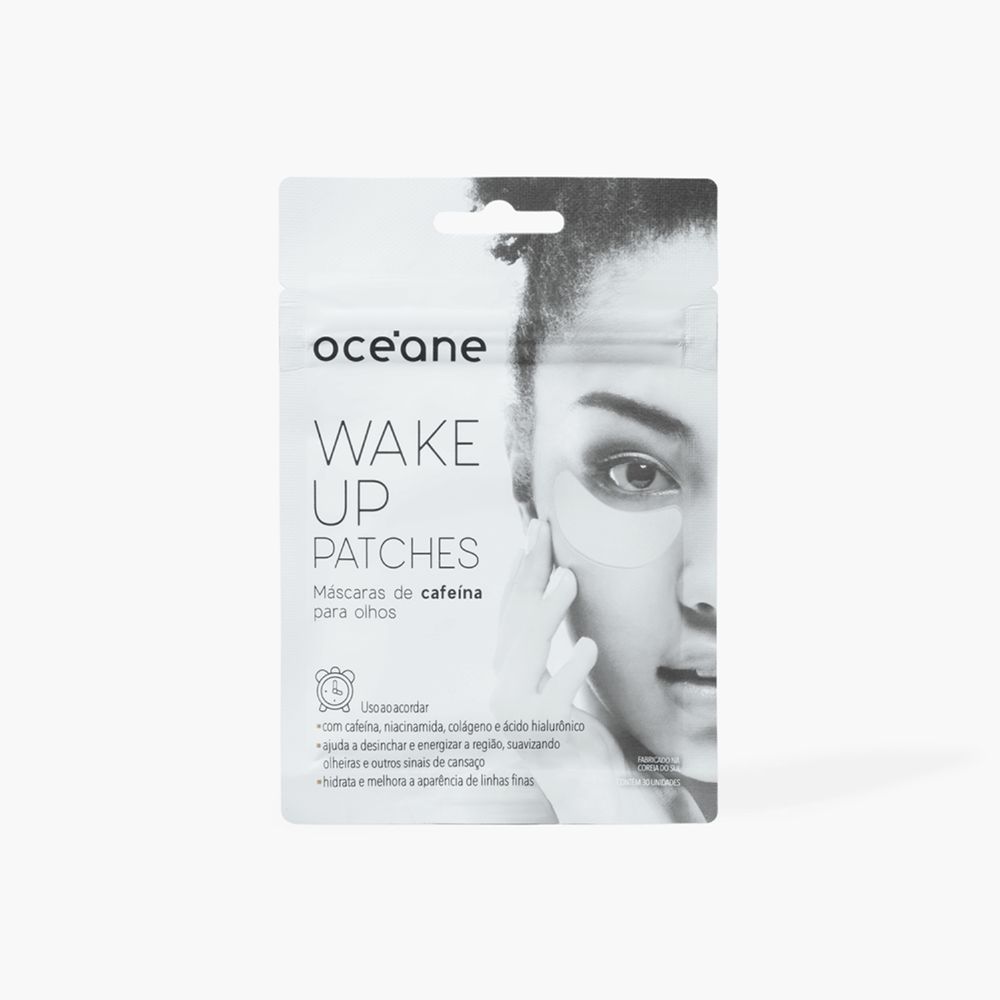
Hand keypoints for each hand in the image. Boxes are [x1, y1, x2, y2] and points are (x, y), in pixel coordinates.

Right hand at [491, 518, 673, 821]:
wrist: (582, 786)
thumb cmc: (568, 725)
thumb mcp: (547, 677)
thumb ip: (537, 641)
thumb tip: (541, 581)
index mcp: (505, 672)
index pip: (509, 611)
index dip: (520, 571)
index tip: (532, 533)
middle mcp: (503, 688)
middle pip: (514, 620)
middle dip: (529, 573)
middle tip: (543, 534)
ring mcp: (520, 712)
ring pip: (528, 652)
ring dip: (547, 611)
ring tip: (569, 577)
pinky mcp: (545, 732)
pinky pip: (557, 696)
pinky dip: (571, 670)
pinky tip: (588, 645)